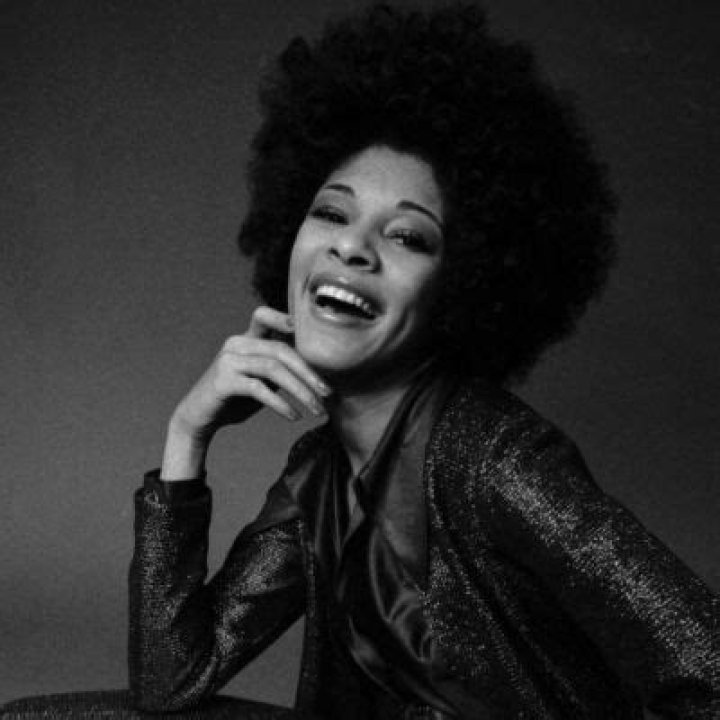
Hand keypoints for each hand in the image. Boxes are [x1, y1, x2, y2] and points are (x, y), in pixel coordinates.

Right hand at [161, 307, 329, 478]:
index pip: (263, 316)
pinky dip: (281, 404)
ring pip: (273, 369)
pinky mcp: (223, 381)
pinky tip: (294, 416)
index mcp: (246, 339)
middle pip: (281, 350)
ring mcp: (228, 360)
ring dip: (300, 391)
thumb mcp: (260, 379)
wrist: (199, 417)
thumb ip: (280, 368)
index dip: (283, 316)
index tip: (306, 328)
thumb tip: (319, 371)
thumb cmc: (235, 397)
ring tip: (316, 409)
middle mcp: (236, 344)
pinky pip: (259, 389)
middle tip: (327, 393)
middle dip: (308, 372)